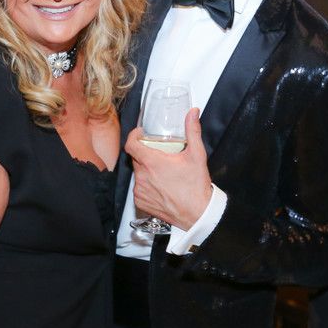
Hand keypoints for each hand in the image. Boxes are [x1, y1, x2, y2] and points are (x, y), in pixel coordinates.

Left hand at [126, 108, 212, 230]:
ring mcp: (140, 190)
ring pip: (138, 173)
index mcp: (152, 162)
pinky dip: (146, 185)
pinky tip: (159, 186)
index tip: (140, 134)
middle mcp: (143, 176)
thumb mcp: (197, 155)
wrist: (197, 213)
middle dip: (145, 154)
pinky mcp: (140, 202)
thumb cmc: (196, 187)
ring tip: (162, 173)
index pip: (131, 144)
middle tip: (160, 155)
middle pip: (136, 158)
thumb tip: (192, 113)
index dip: (133, 136)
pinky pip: (138, 188)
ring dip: (146, 170)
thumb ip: (193, 131)